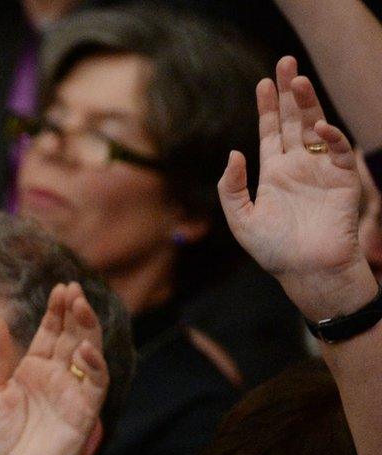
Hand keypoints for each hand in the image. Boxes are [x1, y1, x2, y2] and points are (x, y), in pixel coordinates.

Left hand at [0, 283, 107, 454]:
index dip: (56, 311)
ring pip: (87, 353)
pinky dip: (93, 365)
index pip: (50, 333)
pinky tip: (85, 349)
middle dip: (74, 313)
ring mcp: (72, 392)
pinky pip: (95, 383)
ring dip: (88, 330)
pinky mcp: (84, 411)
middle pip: (71, 337)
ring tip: (81, 306)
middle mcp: (56, 377)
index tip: (60, 288)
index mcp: (33, 370)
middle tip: (72, 290)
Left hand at [218, 56, 376, 319]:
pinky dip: (331, 136)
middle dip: (289, 92)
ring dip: (309, 104)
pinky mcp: (343, 179)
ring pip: (316, 128)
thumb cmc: (274, 251)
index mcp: (274, 173)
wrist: (308, 272)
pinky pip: (339, 151)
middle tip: (285, 63)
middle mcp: (298, 166)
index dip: (268, 107)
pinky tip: (318, 126)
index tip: (263, 83)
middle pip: (294, 120)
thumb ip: (231, 188)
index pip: (271, 132)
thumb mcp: (241, 220)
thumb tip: (233, 152)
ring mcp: (322, 170)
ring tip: (298, 81)